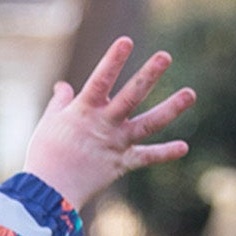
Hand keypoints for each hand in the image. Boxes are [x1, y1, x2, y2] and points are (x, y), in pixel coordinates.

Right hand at [22, 38, 194, 209]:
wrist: (47, 194)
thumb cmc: (44, 156)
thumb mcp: (48, 124)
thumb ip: (60, 102)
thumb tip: (63, 86)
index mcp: (83, 111)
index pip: (100, 80)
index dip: (112, 61)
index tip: (126, 41)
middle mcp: (104, 125)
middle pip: (130, 96)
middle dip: (148, 76)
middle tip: (165, 57)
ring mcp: (115, 144)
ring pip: (147, 124)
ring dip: (170, 109)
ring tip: (190, 94)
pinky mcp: (120, 163)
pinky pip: (146, 157)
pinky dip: (164, 153)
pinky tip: (184, 147)